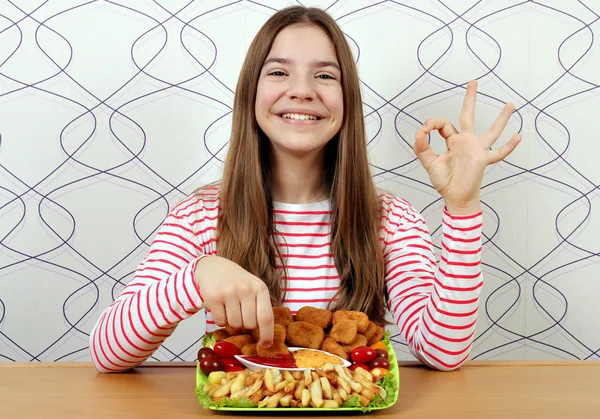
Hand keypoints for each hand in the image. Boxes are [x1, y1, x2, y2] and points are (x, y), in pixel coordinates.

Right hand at [195, 256, 273, 347]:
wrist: (213, 267)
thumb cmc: (237, 282)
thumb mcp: (254, 288)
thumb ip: (260, 308)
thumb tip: (265, 337)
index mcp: (260, 288)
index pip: (266, 317)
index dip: (267, 334)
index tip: (266, 345)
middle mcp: (246, 289)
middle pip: (249, 324)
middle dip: (245, 323)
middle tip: (240, 312)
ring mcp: (229, 292)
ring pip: (235, 324)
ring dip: (232, 321)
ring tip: (230, 307)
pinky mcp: (214, 297)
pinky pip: (220, 322)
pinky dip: (220, 319)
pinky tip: (220, 307)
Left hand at [413, 80, 521, 214]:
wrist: (455, 197)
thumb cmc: (444, 181)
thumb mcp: (429, 163)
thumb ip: (422, 148)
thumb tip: (418, 132)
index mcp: (452, 141)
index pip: (443, 124)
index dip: (432, 124)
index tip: (424, 130)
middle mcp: (466, 142)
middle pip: (468, 116)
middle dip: (470, 99)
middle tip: (473, 82)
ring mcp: (476, 150)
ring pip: (491, 131)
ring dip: (501, 118)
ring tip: (510, 104)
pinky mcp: (483, 160)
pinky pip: (498, 153)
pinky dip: (508, 146)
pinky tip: (518, 136)